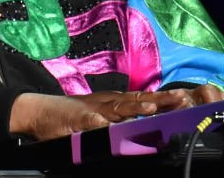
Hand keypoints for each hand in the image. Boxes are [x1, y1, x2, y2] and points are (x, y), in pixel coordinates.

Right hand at [8, 86, 223, 141]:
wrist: (38, 111)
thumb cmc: (71, 115)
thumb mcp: (99, 114)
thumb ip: (120, 117)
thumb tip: (146, 119)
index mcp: (114, 102)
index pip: (144, 99)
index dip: (163, 99)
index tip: (185, 98)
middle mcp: (107, 102)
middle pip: (137, 100)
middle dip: (159, 100)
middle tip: (181, 99)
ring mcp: (92, 110)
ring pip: (118, 108)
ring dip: (135, 108)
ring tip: (152, 107)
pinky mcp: (77, 121)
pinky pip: (91, 123)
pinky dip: (100, 123)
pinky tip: (109, 125)